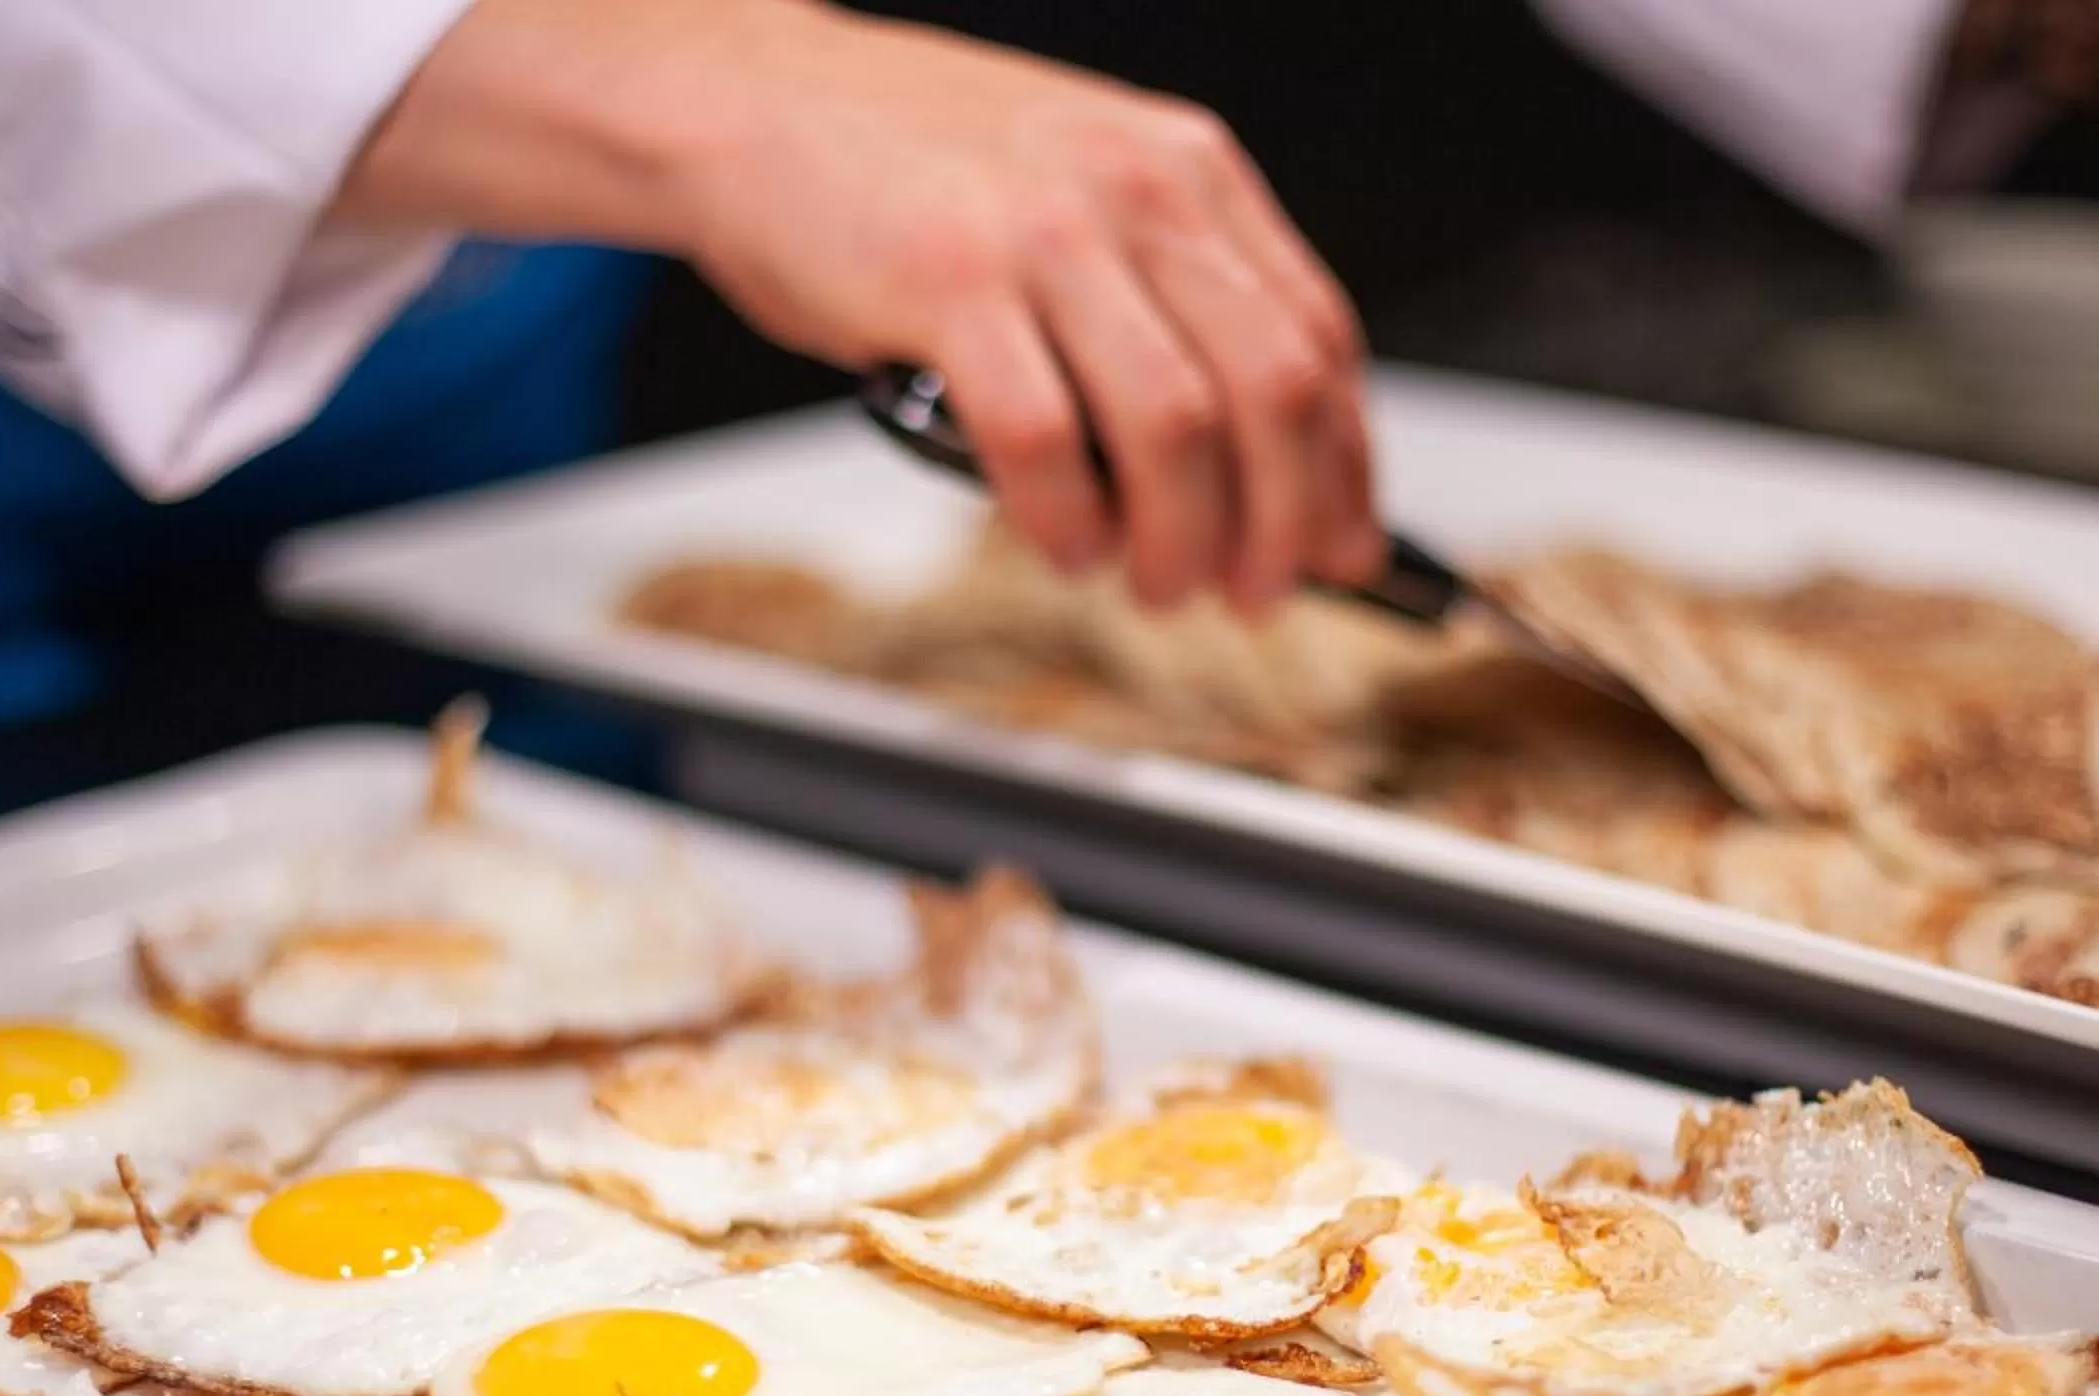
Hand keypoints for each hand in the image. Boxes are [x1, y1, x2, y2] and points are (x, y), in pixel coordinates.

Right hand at [345, 0, 1379, 610]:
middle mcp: (1135, 193)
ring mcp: (1044, 235)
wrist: (752, 99)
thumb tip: (1252, 453)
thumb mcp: (1081, 194)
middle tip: (1255, 593)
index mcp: (1187, 172)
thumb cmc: (906, 169)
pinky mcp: (948, 282)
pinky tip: (1065, 544)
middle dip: (1283, 523)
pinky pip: (1042, 438)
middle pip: (1272, 393)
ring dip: (1179, 538)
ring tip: (1154, 583)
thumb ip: (1166, 297)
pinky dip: (1065, 518)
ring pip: (1176, 428)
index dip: (1346, 464)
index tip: (1344, 543)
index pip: (1318, 337)